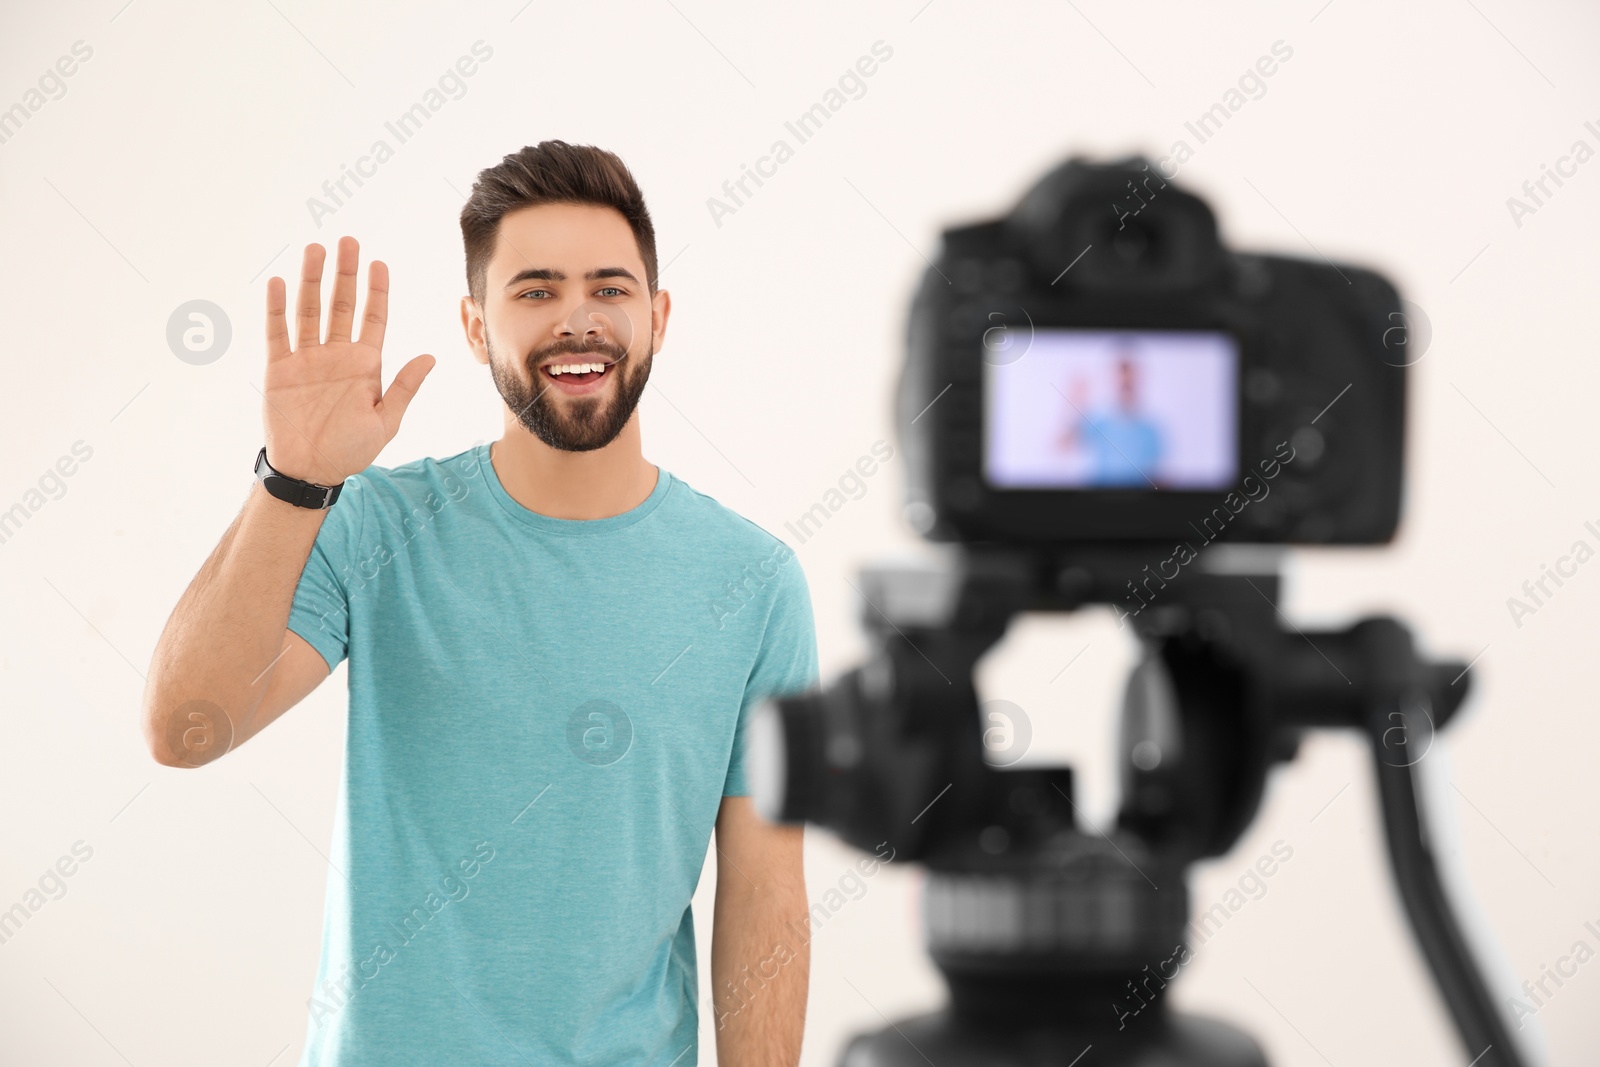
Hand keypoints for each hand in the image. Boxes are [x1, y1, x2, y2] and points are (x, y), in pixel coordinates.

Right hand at [261, 237, 434, 485]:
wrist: (311, 471)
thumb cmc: (350, 451)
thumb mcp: (386, 422)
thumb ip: (404, 387)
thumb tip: (430, 357)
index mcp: (365, 365)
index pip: (373, 318)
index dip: (376, 290)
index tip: (379, 263)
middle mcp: (336, 355)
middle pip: (341, 304)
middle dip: (346, 273)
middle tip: (349, 241)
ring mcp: (307, 359)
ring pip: (310, 310)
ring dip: (312, 281)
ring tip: (316, 250)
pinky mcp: (280, 369)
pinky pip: (278, 332)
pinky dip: (276, 308)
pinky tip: (278, 282)